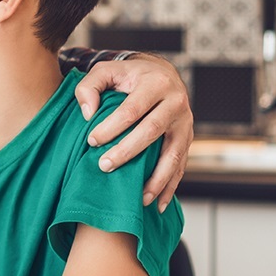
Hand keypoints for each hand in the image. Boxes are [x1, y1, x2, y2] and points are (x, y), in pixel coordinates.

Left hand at [74, 53, 192, 212]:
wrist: (162, 74)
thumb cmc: (128, 75)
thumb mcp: (106, 71)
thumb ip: (89, 86)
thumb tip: (87, 114)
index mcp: (156, 84)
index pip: (132, 109)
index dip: (111, 127)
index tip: (91, 140)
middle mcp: (176, 103)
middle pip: (151, 131)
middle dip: (128, 152)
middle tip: (104, 166)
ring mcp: (185, 123)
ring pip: (173, 154)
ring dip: (156, 178)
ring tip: (138, 198)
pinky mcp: (188, 139)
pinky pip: (181, 165)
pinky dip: (170, 186)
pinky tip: (158, 204)